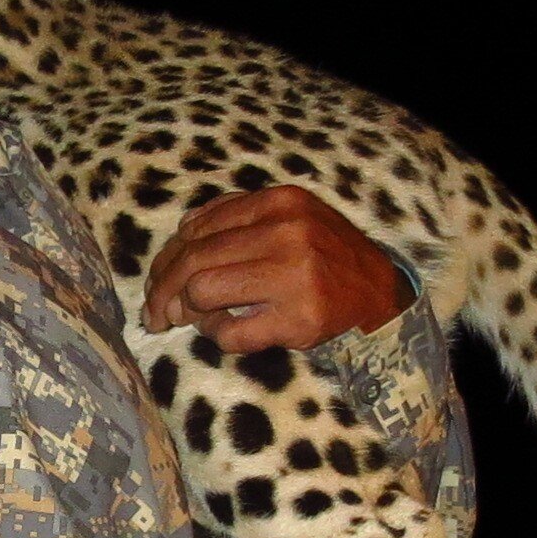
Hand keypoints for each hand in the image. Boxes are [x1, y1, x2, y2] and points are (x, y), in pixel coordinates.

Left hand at [139, 185, 410, 351]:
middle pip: (193, 260)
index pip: (197, 229)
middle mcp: (286, 234)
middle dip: (163, 290)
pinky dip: (216, 335)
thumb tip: (182, 232)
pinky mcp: (298, 320)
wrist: (379, 292)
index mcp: (279, 202)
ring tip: (195, 319)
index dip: (166, 259)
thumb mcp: (291, 216)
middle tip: (156, 313)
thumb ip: (240, 215)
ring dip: (190, 310)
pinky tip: (225, 331)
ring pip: (202, 291)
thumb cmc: (325, 255)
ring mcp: (294, 278)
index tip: (157, 282)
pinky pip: (230, 332)